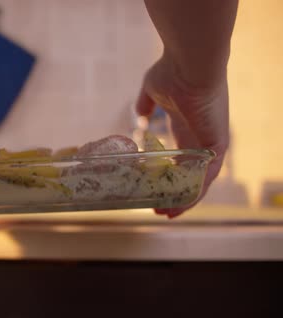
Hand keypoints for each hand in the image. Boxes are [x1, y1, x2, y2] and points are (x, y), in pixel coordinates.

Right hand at [136, 55, 229, 217]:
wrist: (189, 64)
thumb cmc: (171, 72)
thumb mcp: (152, 90)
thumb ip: (146, 103)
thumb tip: (139, 113)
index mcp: (187, 126)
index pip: (180, 158)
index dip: (168, 175)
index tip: (153, 188)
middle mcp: (201, 137)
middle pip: (190, 173)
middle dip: (175, 192)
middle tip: (158, 208)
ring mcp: (210, 141)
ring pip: (199, 179)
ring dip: (184, 198)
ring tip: (167, 213)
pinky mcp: (217, 144)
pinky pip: (208, 175)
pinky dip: (195, 191)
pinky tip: (181, 205)